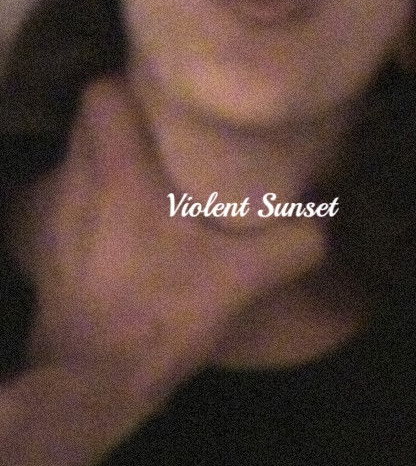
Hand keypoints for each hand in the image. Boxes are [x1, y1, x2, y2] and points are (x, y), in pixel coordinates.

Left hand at [11, 78, 326, 403]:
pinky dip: (87, 205)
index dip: (130, 87)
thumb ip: (291, 245)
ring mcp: (51, 215)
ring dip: (103, 164)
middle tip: (164, 141)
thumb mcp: (240, 279)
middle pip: (87, 122)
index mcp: (119, 171)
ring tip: (144, 182)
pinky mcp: (42, 248)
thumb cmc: (162, 313)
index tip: (164, 100)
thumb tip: (322, 228)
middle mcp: (75, 180)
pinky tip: (115, 232)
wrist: (93, 378)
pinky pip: (62, 203)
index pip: (102, 92)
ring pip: (74, 162)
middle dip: (122, 123)